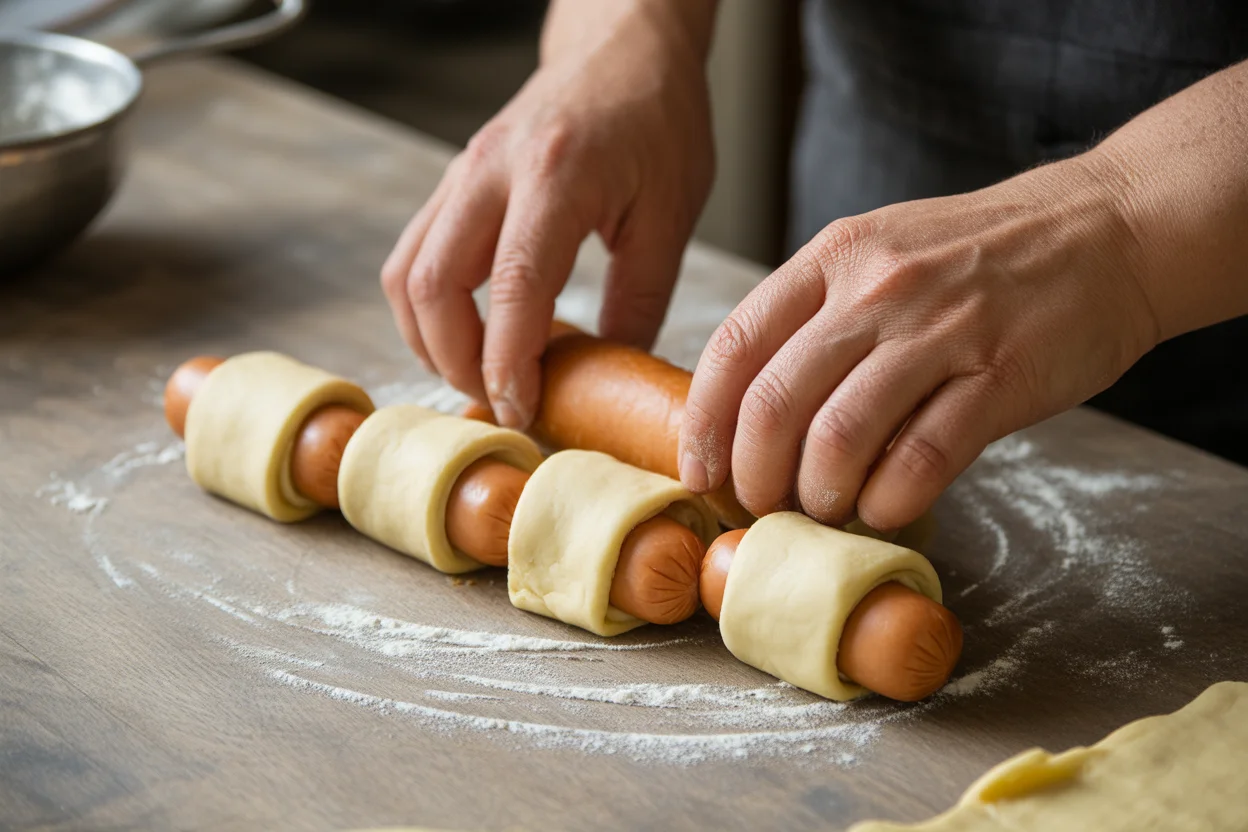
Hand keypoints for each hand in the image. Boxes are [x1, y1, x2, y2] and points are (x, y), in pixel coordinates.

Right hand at [380, 5, 714, 427]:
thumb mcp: (671, 215)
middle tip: (499, 399)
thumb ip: (640, 302)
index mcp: (557, 174)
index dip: (508, 362)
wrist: (622, 48)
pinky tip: (470, 332)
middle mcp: (492, 170)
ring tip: (480, 374)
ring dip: (430, 339)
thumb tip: (611, 380)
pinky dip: (428, 308)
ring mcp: (462, 173)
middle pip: (429, 285)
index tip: (521, 410)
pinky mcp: (453, 183)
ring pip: (405, 274)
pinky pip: (414, 256)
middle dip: (454, 361)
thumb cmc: (657, 119)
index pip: (513, 286)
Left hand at [678, 153, 1159, 531]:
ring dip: (819, 495)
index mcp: (833, 257)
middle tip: (764, 504)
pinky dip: (888, 501)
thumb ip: (815, 317)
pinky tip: (884, 508)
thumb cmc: (978, 255)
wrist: (1106, 230)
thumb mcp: (879, 253)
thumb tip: (749, 411)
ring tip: (827, 509)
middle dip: (755, 474)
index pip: (735, 347)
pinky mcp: (999, 377)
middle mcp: (876, 289)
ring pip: (838, 438)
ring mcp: (939, 331)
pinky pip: (920, 460)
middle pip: (774, 403)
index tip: (700, 471)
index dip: (704, 423)